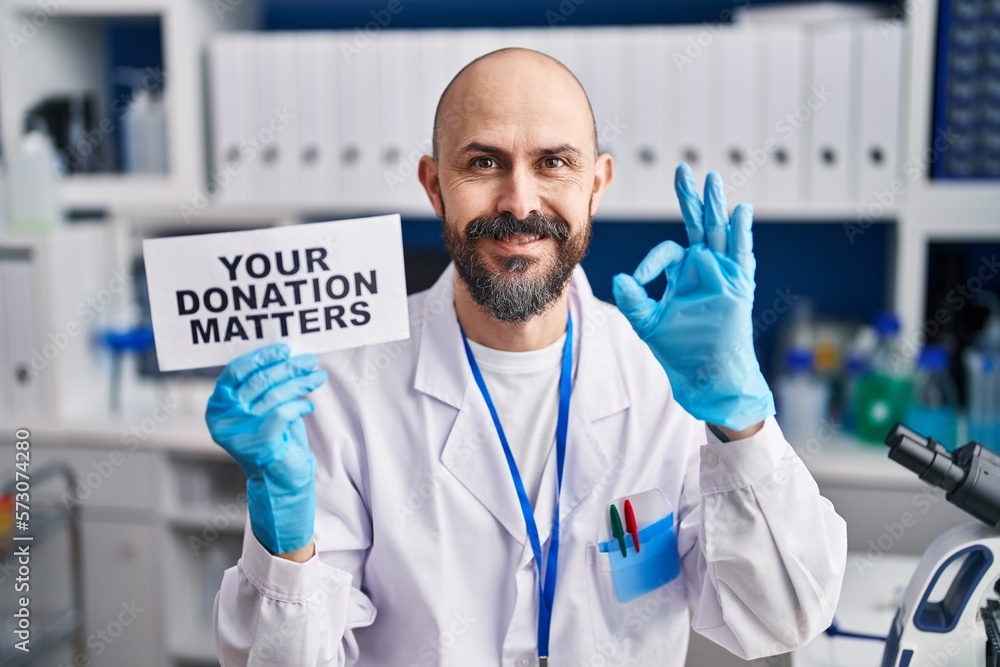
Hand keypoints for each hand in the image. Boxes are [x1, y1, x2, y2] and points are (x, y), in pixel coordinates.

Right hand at [206, 343, 327, 554]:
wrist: (278, 482)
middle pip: (258, 381)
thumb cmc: (272, 440)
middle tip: (310, 360)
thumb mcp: (261, 409)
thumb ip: (263, 385)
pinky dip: (299, 406)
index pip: (235, 372)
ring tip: (318, 376)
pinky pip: (283, 413)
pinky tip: (309, 406)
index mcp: (217, 408)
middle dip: (288, 367)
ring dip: (300, 383)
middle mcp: (224, 419)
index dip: (260, 357)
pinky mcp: (260, 443)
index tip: (284, 349)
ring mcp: (240, 432)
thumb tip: (285, 355)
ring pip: (274, 395)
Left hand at [612, 163, 774, 431]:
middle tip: (682, 169)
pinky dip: (741, 233)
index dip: (649, 264)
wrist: (708, 375)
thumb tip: (619, 278)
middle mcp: (704, 269)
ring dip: (714, 207)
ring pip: (718, 232)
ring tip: (711, 180)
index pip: (666, 253)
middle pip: (696, 226)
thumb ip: (634, 300)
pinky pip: (741, 254)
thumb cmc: (681, 351)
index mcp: (682, 274)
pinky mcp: (739, 286)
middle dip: (689, 198)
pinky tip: (741, 211)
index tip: (637, 281)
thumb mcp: (648, 323)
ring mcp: (724, 275)